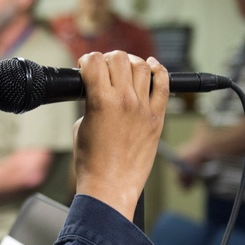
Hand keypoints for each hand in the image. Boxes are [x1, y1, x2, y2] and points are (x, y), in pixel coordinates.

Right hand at [73, 51, 168, 221]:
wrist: (110, 186)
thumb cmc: (92, 163)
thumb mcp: (80, 126)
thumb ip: (90, 103)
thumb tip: (98, 91)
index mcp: (100, 101)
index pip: (94, 61)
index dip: (86, 60)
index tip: (85, 67)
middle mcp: (124, 100)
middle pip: (119, 58)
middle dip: (107, 59)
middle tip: (103, 69)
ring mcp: (144, 108)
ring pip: (142, 66)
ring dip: (130, 62)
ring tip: (124, 69)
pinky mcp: (157, 118)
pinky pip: (164, 85)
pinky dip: (159, 70)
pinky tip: (152, 67)